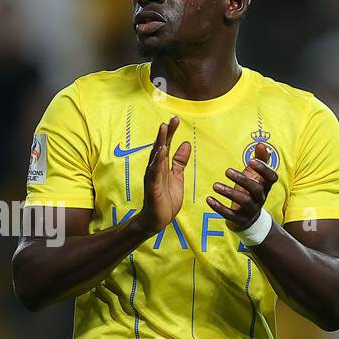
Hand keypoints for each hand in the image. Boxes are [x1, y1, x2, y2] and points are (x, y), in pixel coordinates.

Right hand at [135, 116, 190, 237]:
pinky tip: (161, 152)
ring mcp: (152, 177)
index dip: (171, 132)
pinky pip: (155, 173)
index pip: (166, 145)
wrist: (158, 219)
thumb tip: (185, 144)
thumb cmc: (165, 199)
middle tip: (170, 119)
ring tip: (164, 130)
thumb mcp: (177, 177)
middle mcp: (155, 169)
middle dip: (165, 133)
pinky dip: (157, 162)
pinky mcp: (152, 187)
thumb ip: (179, 161)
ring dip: (160, 143)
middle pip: (160, 147)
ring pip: (156, 157)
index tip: (175, 119)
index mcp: (162, 166)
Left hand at [207, 142, 277, 230]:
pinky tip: (209, 199)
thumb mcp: (255, 176)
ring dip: (229, 192)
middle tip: (227, 171)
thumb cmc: (250, 191)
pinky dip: (219, 207)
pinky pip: (230, 215)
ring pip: (243, 202)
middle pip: (256, 189)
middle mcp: (260, 198)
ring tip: (215, 185)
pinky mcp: (240, 220)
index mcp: (265, 186)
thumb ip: (260, 160)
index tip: (251, 161)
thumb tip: (262, 144)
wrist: (249, 220)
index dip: (264, 169)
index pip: (271, 178)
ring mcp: (251, 210)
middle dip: (242, 179)